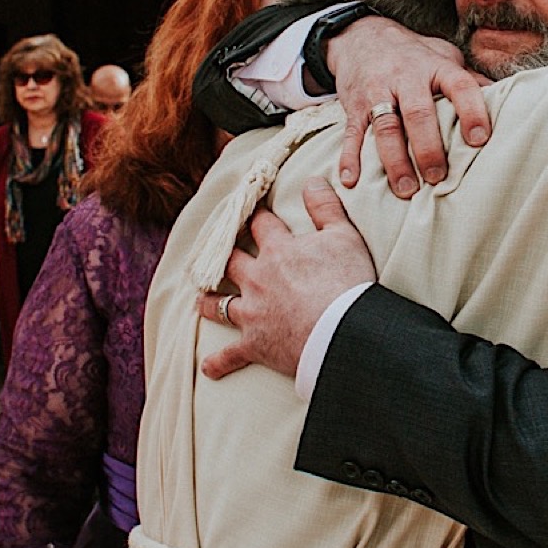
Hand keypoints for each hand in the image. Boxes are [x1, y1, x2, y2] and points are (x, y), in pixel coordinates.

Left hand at [200, 178, 376, 380]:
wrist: (342, 332)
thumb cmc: (347, 282)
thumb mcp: (344, 236)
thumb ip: (326, 207)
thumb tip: (313, 180)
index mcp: (278, 251)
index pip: (261, 225)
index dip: (256, 215)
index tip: (252, 210)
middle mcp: (257, 279)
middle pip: (230, 262)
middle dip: (223, 255)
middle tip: (218, 252)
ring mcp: (252, 313)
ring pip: (220, 305)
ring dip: (209, 303)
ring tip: (201, 301)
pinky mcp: (254, 344)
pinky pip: (230, 355)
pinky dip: (219, 363)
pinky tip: (208, 368)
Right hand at [327, 17, 491, 198]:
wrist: (362, 36)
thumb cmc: (415, 55)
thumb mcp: (445, 57)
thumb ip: (470, 80)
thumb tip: (512, 101)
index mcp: (437, 67)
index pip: (459, 86)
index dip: (471, 111)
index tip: (480, 140)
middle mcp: (407, 77)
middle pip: (418, 113)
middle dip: (428, 147)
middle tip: (438, 177)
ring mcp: (377, 91)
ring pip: (386, 126)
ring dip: (395, 160)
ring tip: (405, 190)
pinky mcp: (354, 106)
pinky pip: (351, 133)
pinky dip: (350, 157)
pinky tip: (352, 180)